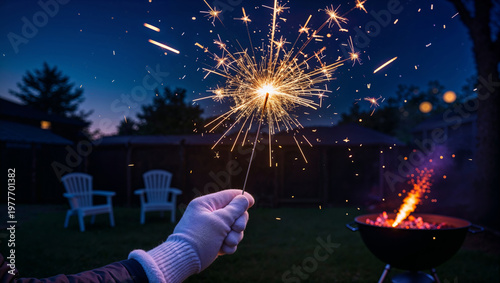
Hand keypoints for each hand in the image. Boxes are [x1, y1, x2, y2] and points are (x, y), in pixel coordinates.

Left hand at [129, 189, 253, 282]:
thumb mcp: (220, 220)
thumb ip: (235, 209)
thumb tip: (244, 198)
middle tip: (236, 229)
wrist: (185, 260)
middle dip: (238, 223)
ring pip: (233, 228)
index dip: (242, 198)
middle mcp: (209, 214)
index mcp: (206, 204)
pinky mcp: (213, 241)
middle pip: (234, 213)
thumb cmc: (200, 237)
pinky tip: (222, 249)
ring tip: (226, 242)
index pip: (228, 195)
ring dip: (234, 237)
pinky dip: (228, 245)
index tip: (252, 202)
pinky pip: (228, 239)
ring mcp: (211, 228)